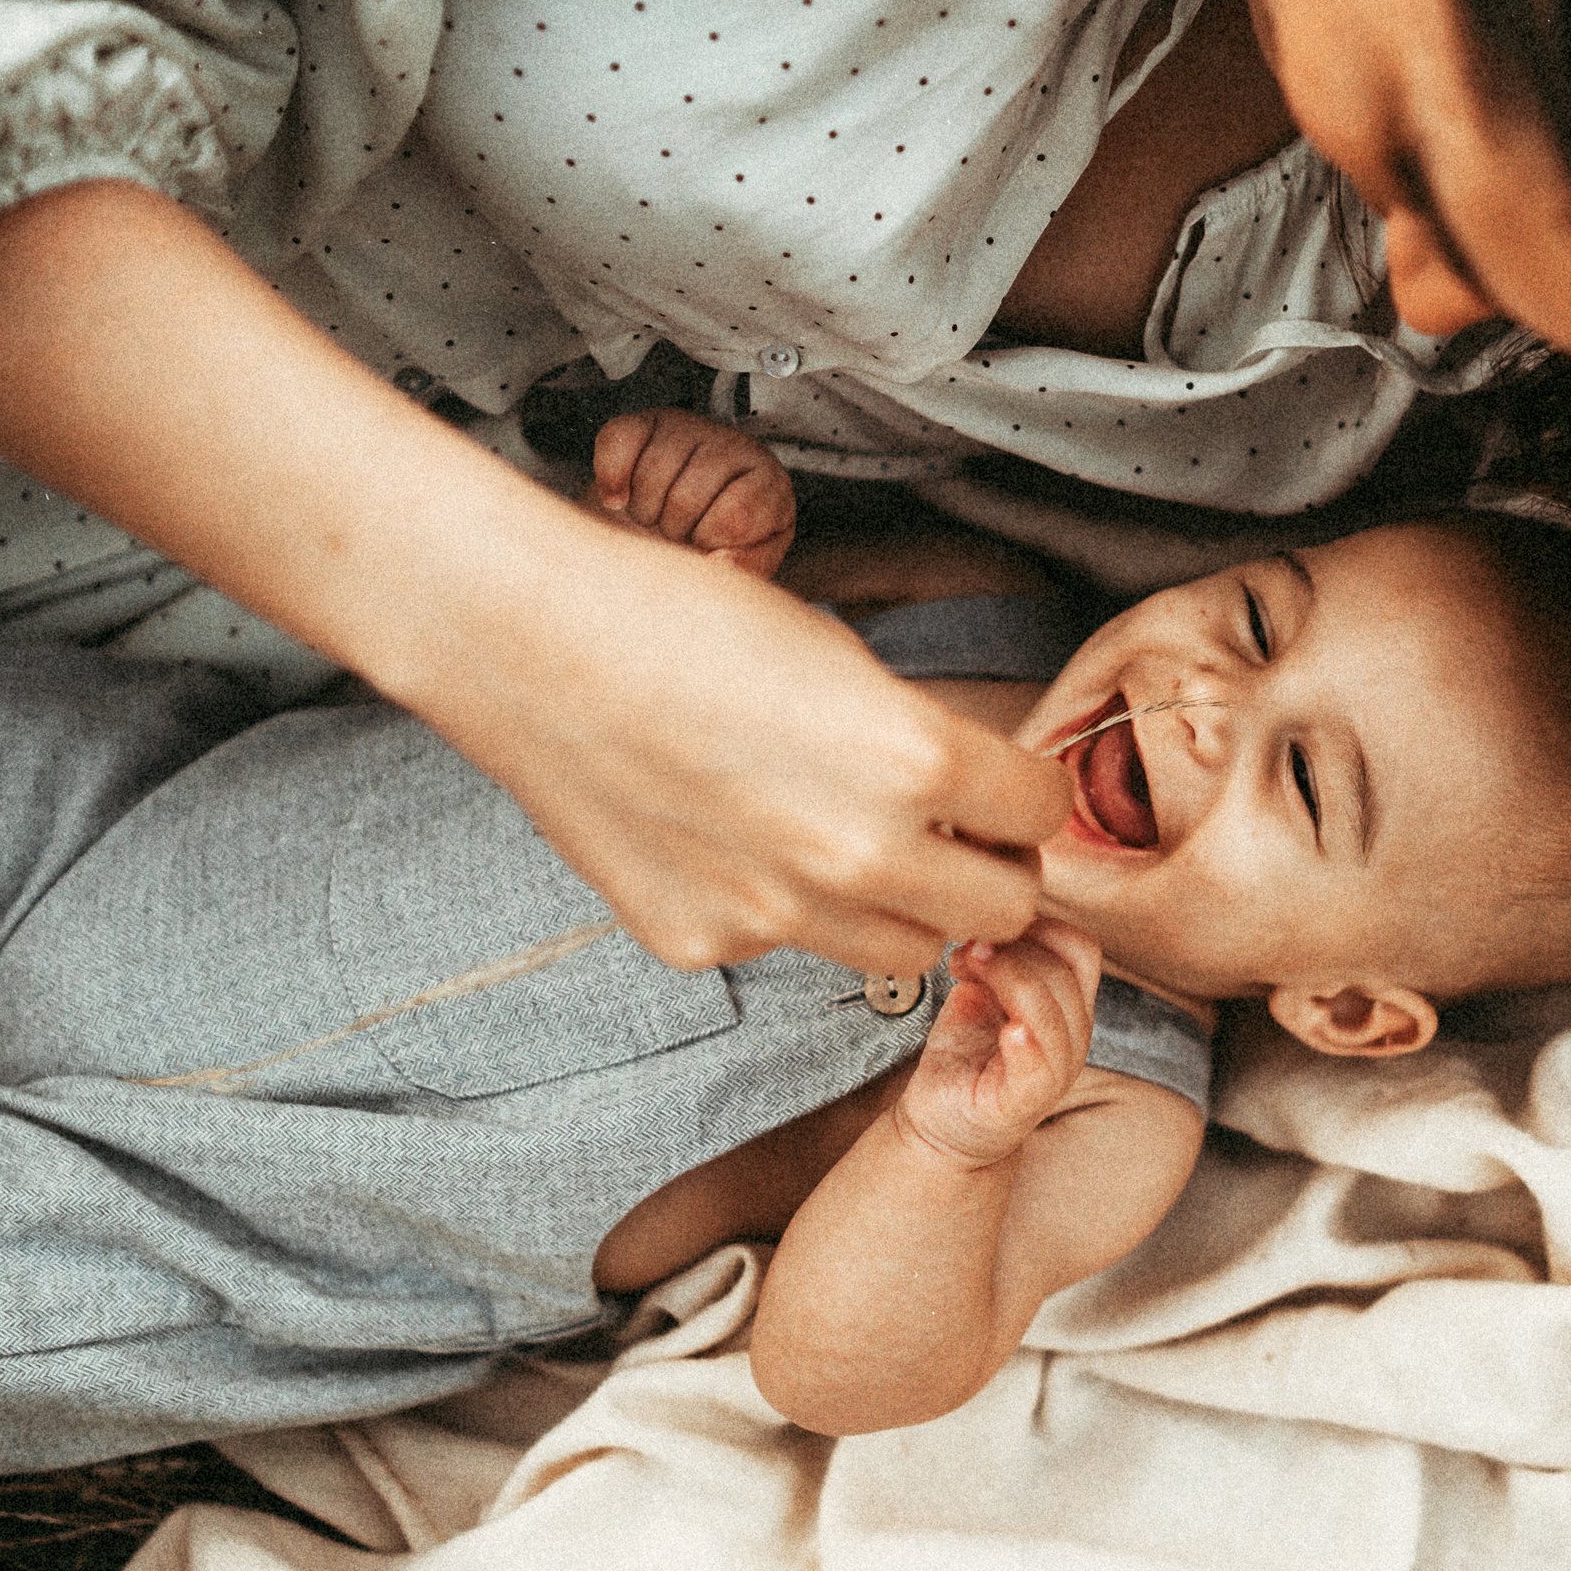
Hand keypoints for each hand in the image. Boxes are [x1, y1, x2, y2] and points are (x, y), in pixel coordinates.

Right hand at [443, 523, 1075, 976]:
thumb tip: (970, 794)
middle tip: (954, 832)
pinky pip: (791, 950)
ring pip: (907, 949)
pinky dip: (788, 912)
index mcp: (911, 759)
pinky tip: (734, 844)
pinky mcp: (705, 945)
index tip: (1004, 787)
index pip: (1042, 813)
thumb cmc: (681, 620)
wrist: (529, 645)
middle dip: (991, 867)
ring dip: (905, 906)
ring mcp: (778, 916)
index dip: (1028, 793)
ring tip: (847, 842)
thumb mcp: (842, 656)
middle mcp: (858, 854)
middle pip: (1003, 908)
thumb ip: (922, 742)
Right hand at [583, 408, 795, 577]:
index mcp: (768, 483)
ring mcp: (687, 429)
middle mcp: (731, 446)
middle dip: (675, 530)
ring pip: (651, 474)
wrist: (690, 517)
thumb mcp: (749, 561)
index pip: (735, 516)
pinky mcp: (644, 423)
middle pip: (686, 498)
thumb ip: (744, 567)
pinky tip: (618, 500)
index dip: (710, 542)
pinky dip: (611, 476)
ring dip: (644, 511)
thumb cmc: (724, 540)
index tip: (708, 546)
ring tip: (658, 517)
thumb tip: (720, 562)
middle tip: (680, 533)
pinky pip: (616, 441)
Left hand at [897, 922, 1100, 1168]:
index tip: (990, 930)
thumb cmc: (964, 1056)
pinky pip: (1041, 1065)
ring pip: (1053, 1008)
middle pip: (1065, 969)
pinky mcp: (1026, 1101)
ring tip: (967, 968)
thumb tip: (990, 922)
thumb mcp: (981, 991)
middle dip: (1013, 947)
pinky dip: (1026, 1038)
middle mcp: (1072, 1036)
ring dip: (1008, 976)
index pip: (1082, 948)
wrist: (939, 1124)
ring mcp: (1054, 1071)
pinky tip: (1002, 1027)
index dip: (1040, 925)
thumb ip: (998, 956)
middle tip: (968, 951)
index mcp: (1068, 1005)